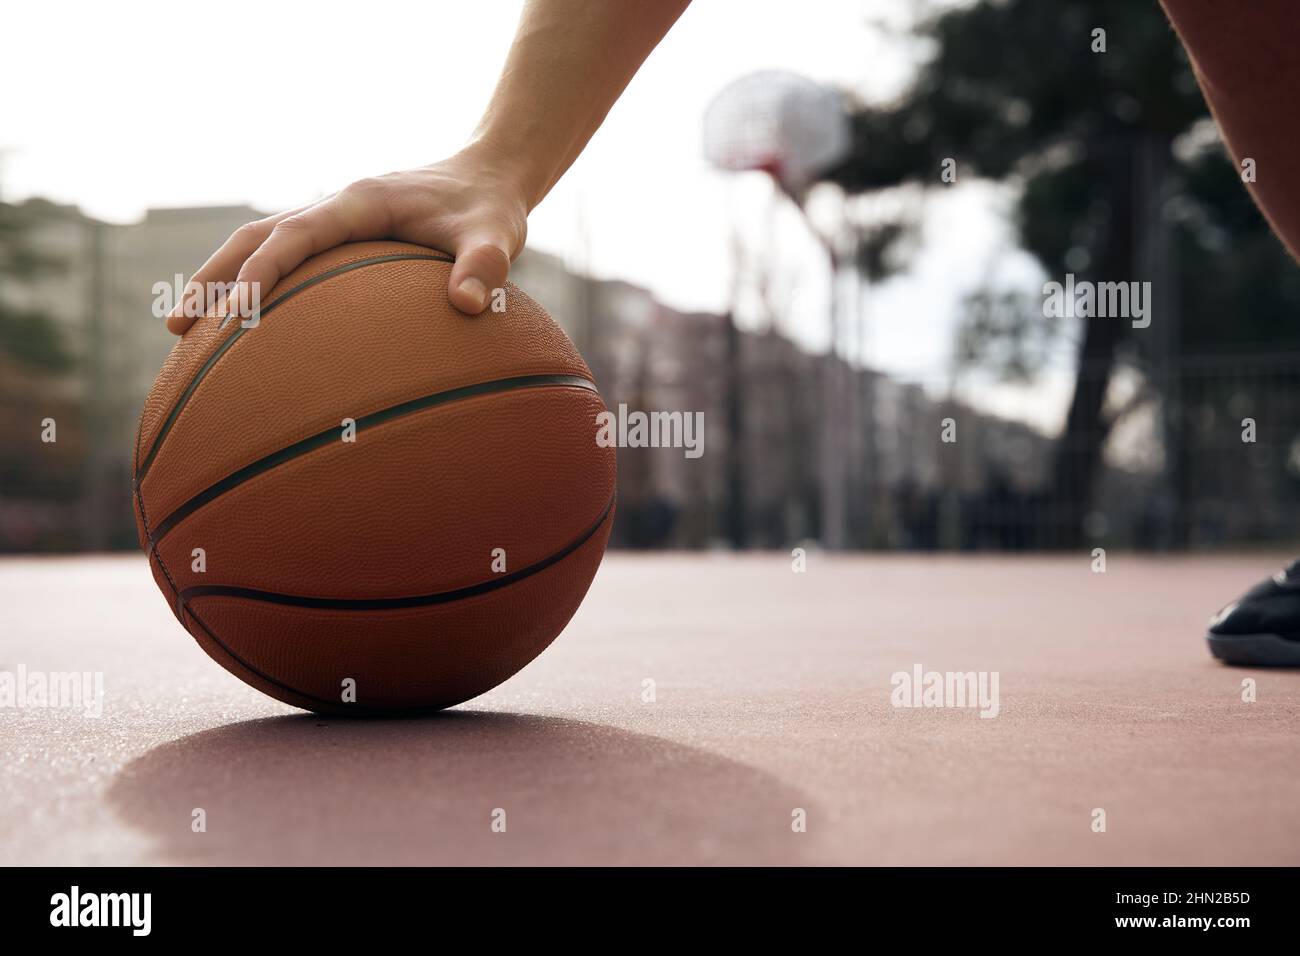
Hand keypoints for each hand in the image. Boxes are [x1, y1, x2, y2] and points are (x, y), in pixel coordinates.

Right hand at [165, 139, 529, 333]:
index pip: (295, 237)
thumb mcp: (497, 235)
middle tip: (178, 325)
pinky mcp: (338, 237)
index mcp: (360, 202)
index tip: (235, 314)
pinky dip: (252, 284)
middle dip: (215, 279)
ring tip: (183, 328)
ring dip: (220, 281)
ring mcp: (332, 220)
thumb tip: (468, 305)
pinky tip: (240, 324)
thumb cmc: (490, 208)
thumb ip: (485, 266)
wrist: (489, 176)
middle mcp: (336, 207)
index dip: (262, 274)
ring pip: (259, 245)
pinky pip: (283, 258)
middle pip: (256, 238)